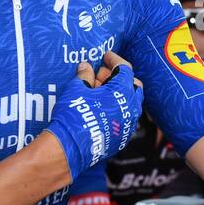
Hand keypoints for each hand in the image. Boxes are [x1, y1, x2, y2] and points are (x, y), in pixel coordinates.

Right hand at [46, 55, 143, 181]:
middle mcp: (131, 108)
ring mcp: (128, 124)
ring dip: (118, 95)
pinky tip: (101, 109)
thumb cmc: (73, 115)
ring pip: (130, 103)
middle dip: (119, 78)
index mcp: (123, 92)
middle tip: (101, 75)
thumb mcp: (76, 89)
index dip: (115, 60)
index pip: (125, 69)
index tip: (106, 57)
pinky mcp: (122, 138)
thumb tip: (86, 67)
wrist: (70, 147)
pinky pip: (124, 118)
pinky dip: (116, 110)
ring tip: (98, 93)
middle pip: (133, 86)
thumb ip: (84, 75)